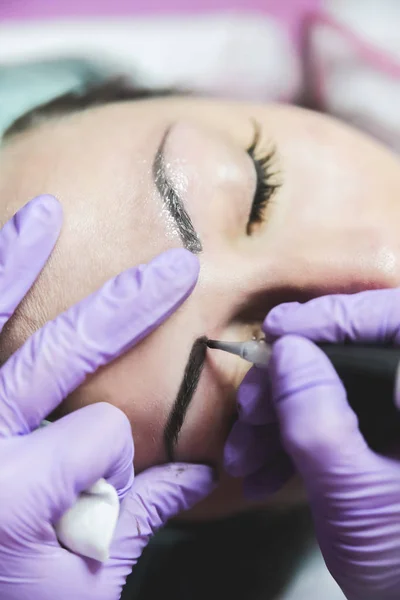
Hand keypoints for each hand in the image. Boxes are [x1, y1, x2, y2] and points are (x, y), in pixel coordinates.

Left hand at [0, 196, 214, 599]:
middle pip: (61, 351)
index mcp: (17, 497)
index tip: (95, 500)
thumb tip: (200, 474)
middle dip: (129, 305)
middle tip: (175, 271)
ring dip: (15, 264)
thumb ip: (141, 517)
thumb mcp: (84, 584)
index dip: (115, 460)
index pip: (105, 432)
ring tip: (41, 218)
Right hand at [229, 288, 399, 599]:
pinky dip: (297, 439)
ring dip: (282, 416)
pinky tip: (264, 471)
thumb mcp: (351, 494)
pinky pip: (339, 420)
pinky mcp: (384, 440)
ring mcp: (399, 419)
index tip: (276, 330)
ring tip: (243, 455)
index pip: (393, 320)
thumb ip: (315, 418)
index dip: (333, 316)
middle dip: (290, 381)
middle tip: (248, 408)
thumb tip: (287, 349)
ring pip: (338, 390)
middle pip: (353, 356)